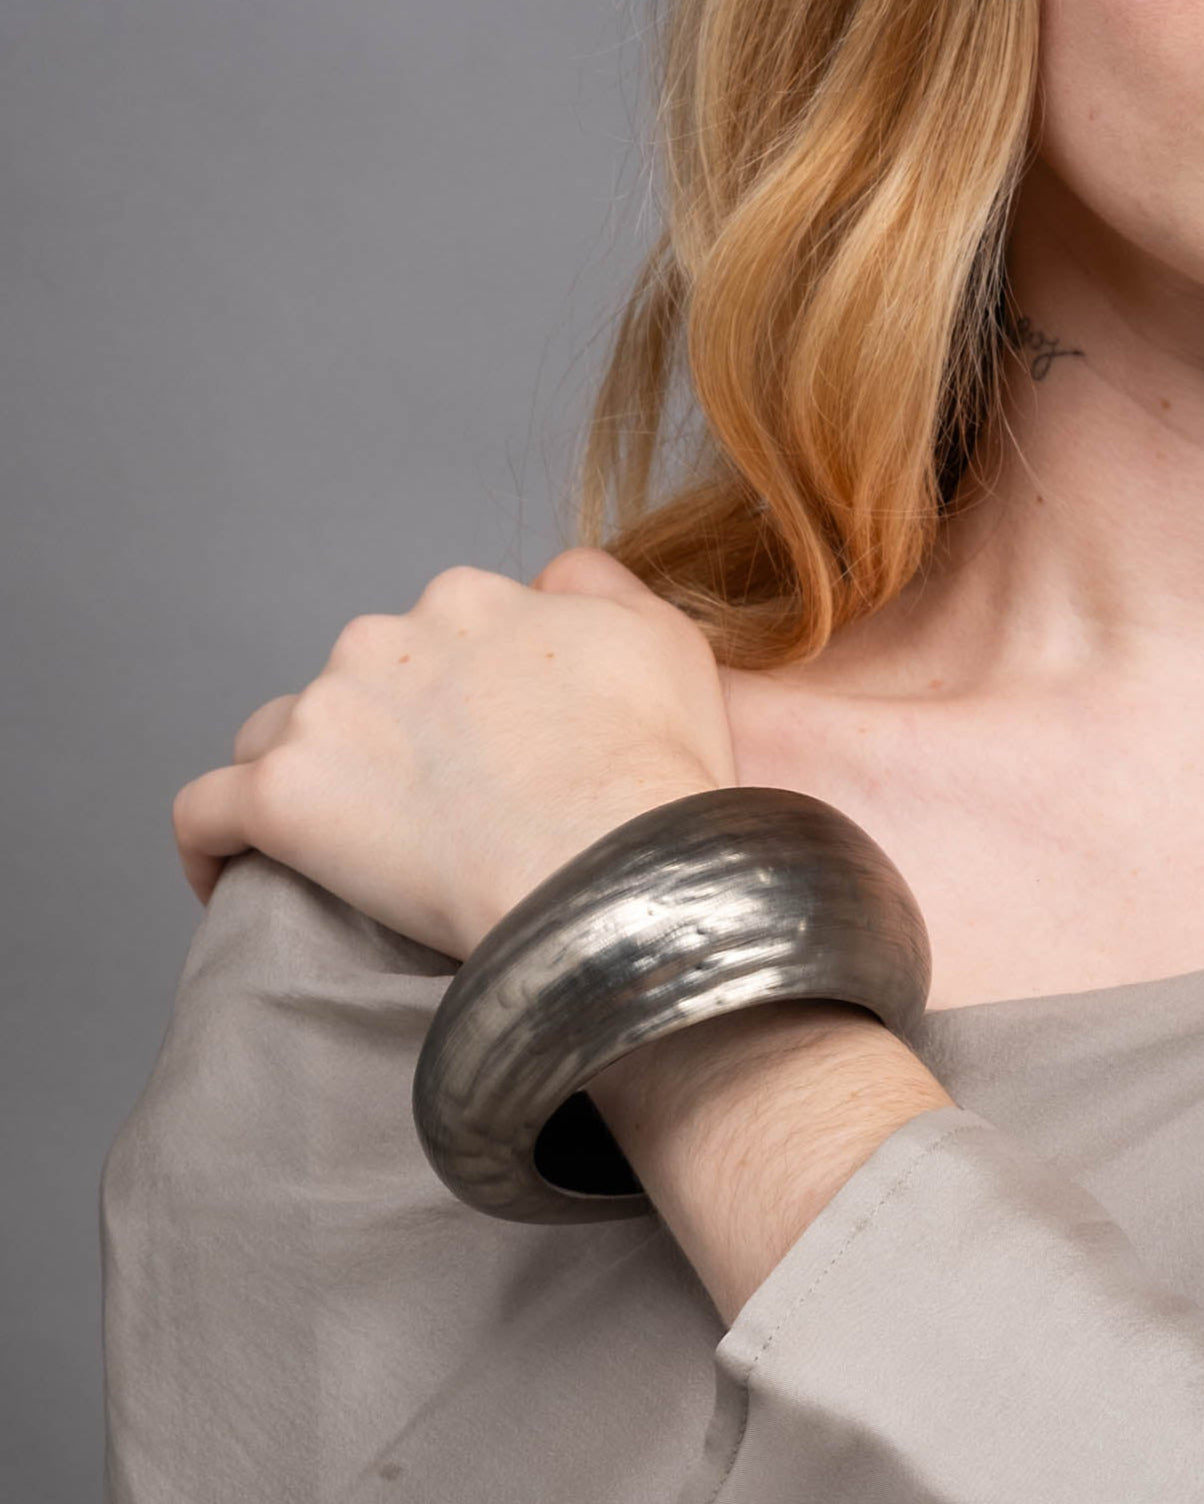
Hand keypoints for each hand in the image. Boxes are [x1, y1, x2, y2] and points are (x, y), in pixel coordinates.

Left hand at [171, 547, 737, 959]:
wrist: (612, 867)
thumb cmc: (652, 773)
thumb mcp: (662, 641)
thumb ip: (598, 587)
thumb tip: (552, 580)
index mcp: (468, 603)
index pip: (431, 640)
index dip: (451, 701)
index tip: (477, 759)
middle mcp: (387, 639)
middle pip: (356, 684)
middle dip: (379, 738)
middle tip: (431, 818)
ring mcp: (327, 714)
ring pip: (279, 734)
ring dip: (303, 776)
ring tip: (339, 847)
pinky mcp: (283, 799)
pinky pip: (207, 812)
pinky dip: (210, 840)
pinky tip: (227, 873)